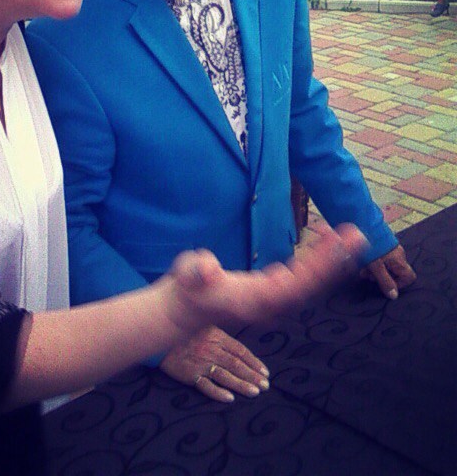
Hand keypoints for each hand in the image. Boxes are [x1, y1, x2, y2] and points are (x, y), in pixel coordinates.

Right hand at [160, 326, 269, 402]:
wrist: (159, 335)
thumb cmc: (184, 330)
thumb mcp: (204, 325)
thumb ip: (221, 335)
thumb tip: (239, 346)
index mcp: (216, 336)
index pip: (240, 350)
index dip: (254, 362)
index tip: (265, 372)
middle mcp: (211, 349)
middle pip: (236, 364)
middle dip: (252, 375)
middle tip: (266, 386)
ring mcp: (201, 362)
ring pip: (225, 375)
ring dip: (241, 384)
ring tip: (255, 392)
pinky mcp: (190, 374)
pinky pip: (206, 385)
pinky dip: (218, 392)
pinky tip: (230, 398)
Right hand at [167, 223, 365, 336]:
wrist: (186, 309)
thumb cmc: (187, 288)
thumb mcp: (187, 275)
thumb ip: (196, 271)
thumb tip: (207, 269)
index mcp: (256, 298)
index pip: (296, 284)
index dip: (318, 266)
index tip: (337, 245)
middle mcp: (270, 303)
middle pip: (311, 284)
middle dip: (335, 261)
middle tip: (357, 234)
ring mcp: (273, 299)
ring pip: (310, 281)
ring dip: (331, 260)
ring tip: (350, 235)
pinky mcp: (272, 292)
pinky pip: (302, 277)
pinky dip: (317, 260)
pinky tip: (325, 241)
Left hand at [360, 245, 415, 298]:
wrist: (364, 226)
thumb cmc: (372, 247)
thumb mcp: (377, 266)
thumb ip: (385, 282)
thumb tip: (394, 296)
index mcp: (400, 260)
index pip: (409, 277)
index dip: (399, 284)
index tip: (385, 285)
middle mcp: (398, 254)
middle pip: (395, 273)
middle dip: (381, 277)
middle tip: (368, 276)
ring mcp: (391, 249)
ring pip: (386, 266)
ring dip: (374, 270)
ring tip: (363, 269)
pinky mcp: (383, 244)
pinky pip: (381, 258)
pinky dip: (373, 262)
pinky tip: (363, 261)